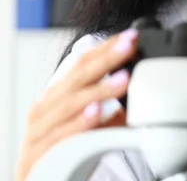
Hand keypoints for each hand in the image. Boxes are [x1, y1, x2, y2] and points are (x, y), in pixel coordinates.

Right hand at [14, 29, 138, 180]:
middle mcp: (46, 106)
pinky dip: (79, 122)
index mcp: (58, 95)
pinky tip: (97, 113)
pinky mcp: (38, 152)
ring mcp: (39, 128)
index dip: (106, 48)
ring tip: (124, 78)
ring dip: (99, 89)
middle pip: (77, 76)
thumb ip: (112, 106)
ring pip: (70, 102)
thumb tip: (143, 91)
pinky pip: (60, 135)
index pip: (82, 63)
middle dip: (106, 59)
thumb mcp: (92, 122)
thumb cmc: (63, 150)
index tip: (130, 37)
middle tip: (130, 45)